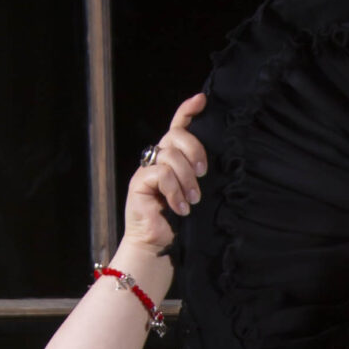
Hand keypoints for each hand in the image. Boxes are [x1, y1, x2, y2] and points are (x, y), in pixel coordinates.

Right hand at [119, 91, 207, 256]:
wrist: (156, 247)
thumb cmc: (178, 224)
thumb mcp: (193, 195)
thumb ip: (197, 176)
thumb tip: (210, 164)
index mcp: (172, 159)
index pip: (177, 127)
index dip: (187, 110)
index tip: (202, 100)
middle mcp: (157, 159)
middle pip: (176, 136)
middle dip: (194, 150)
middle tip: (203, 174)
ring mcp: (147, 169)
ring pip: (170, 155)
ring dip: (186, 179)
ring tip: (192, 201)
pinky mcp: (138, 182)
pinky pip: (161, 173)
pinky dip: (174, 191)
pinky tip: (179, 208)